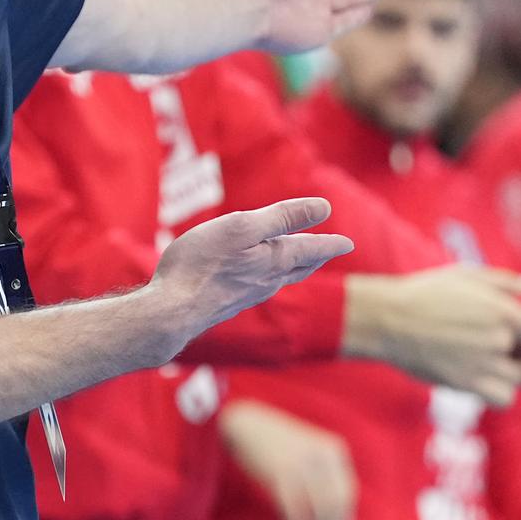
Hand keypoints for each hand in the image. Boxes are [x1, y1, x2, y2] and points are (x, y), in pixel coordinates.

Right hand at [148, 198, 352, 359]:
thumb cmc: (202, 263)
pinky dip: (270, 278)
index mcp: (274, 259)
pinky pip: (259, 287)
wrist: (171, 312)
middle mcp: (266, 281)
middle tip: (330, 250)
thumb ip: (282, 217)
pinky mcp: (227, 304)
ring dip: (295, 268)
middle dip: (316, 257)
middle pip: (299, 267)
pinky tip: (257, 279)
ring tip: (300, 262)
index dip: (330, 243)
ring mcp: (246, 295)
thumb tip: (324, 207)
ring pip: (280, 278)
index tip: (348, 243)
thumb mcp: (242, 227)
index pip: (310, 249)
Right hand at [220, 399, 357, 519]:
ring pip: (319, 508)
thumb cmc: (277, 443)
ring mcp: (301, 463)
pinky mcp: (280, 472)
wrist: (247, 424)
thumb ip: (324, 476)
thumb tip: (337, 519)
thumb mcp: (309, 452)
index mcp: (333, 450)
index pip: (348, 492)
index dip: (344, 519)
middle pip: (336, 502)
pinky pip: (296, 508)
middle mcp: (321, 456)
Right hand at [340, 266, 520, 405]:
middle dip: (513, 350)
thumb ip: (505, 283)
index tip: (515, 329)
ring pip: (515, 378)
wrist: (386, 319)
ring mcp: (482, 364)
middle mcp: (497, 339)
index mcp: (502, 310)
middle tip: (485, 341)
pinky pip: (502, 398)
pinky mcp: (465, 385)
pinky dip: (495, 391)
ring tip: (477, 357)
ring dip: (502, 371)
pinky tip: (477, 375)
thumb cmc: (425, 293)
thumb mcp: (464, 277)